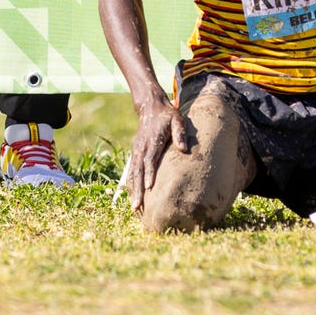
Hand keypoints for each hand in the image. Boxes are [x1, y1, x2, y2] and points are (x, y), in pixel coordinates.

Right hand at [127, 97, 188, 211]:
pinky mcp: (135, 153)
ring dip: (133, 190)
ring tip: (134, 207)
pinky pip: (131, 171)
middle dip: (137, 189)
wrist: (150, 107)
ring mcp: (136, 151)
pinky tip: (133, 196)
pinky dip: (131, 184)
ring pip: (132, 173)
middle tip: (137, 206)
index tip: (149, 187)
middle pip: (138, 171)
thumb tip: (184, 149)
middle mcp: (141, 147)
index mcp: (151, 141)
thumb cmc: (167, 115)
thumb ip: (179, 133)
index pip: (150, 160)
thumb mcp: (176, 119)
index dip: (149, 173)